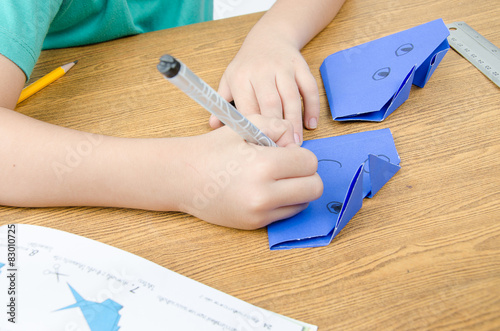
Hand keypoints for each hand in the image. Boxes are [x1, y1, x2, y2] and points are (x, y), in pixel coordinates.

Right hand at [180, 115, 322, 228]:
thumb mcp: (245, 125)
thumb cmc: (213, 149)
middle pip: (314, 187)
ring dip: (297, 189)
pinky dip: (284, 202)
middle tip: (287, 166)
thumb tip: (297, 143)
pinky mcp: (255, 224)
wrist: (183, 178)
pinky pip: (287, 213)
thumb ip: (278, 126)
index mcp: (264, 165)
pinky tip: (265, 190)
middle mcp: (264, 194)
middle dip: (306, 174)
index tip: (283, 150)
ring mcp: (260, 213)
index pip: (309, 162)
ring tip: (275, 178)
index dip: (299, 154)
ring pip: (304, 203)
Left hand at [210, 32, 319, 145]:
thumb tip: (213, 125)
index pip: (248, 107)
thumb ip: (223, 102)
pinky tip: (310, 125)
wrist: (269, 37)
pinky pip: (309, 88)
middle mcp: (262, 71)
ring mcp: (283, 68)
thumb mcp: (230, 79)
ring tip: (296, 143)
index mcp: (241, 77)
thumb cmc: (247, 64)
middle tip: (282, 150)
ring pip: (291, 97)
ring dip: (295, 122)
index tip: (260, 147)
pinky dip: (312, 107)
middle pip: (271, 103)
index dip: (256, 129)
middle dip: (278, 128)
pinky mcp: (300, 66)